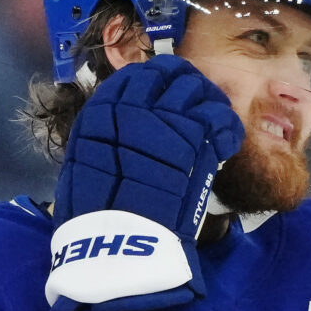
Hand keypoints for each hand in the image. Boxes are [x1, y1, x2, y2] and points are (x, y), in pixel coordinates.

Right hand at [54, 55, 244, 236]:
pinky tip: (224, 143)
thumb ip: (103, 135)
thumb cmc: (93, 211)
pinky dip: (227, 128)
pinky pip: (220, 117)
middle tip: (196, 104)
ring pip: (199, 89)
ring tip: (212, 125)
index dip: (158, 79)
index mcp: (102, 109)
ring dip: (209, 103)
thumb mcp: (84, 162)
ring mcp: (165, 117)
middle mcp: (133, 103)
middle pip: (171, 73)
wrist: (117, 237)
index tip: (167, 91)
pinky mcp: (195, 137)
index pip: (136, 74)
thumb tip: (124, 126)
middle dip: (187, 84)